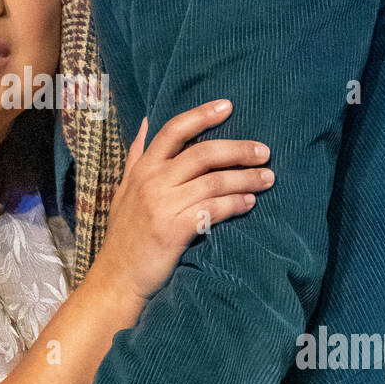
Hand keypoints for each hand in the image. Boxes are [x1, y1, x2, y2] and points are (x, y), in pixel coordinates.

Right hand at [94, 98, 273, 301]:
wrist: (117, 277)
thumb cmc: (124, 235)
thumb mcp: (123, 190)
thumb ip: (135, 156)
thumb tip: (146, 122)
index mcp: (142, 169)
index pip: (174, 130)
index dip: (201, 115)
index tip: (228, 106)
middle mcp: (152, 182)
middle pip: (203, 153)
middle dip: (238, 150)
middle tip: (264, 152)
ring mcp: (162, 205)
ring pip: (214, 182)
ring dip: (246, 178)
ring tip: (267, 179)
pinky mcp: (174, 230)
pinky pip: (213, 210)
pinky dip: (235, 204)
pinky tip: (249, 203)